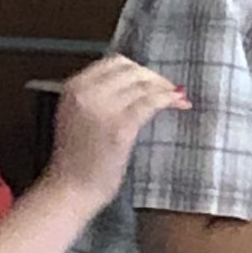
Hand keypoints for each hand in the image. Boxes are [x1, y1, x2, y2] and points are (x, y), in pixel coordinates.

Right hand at [44, 55, 187, 207]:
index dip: (138, 69)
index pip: (113, 63)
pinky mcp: (120, 127)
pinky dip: (168, 100)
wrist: (71, 189)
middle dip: (153, 77)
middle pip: (130, 70)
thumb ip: (97, 97)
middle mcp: (86, 92)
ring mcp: (103, 109)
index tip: (152, 80)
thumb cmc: (76, 160)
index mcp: (73, 87)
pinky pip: (150, 103)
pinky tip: (180, 104)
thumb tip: (135, 85)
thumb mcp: (78, 116)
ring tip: (178, 97)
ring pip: (143, 85)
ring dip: (165, 88)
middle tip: (169, 89)